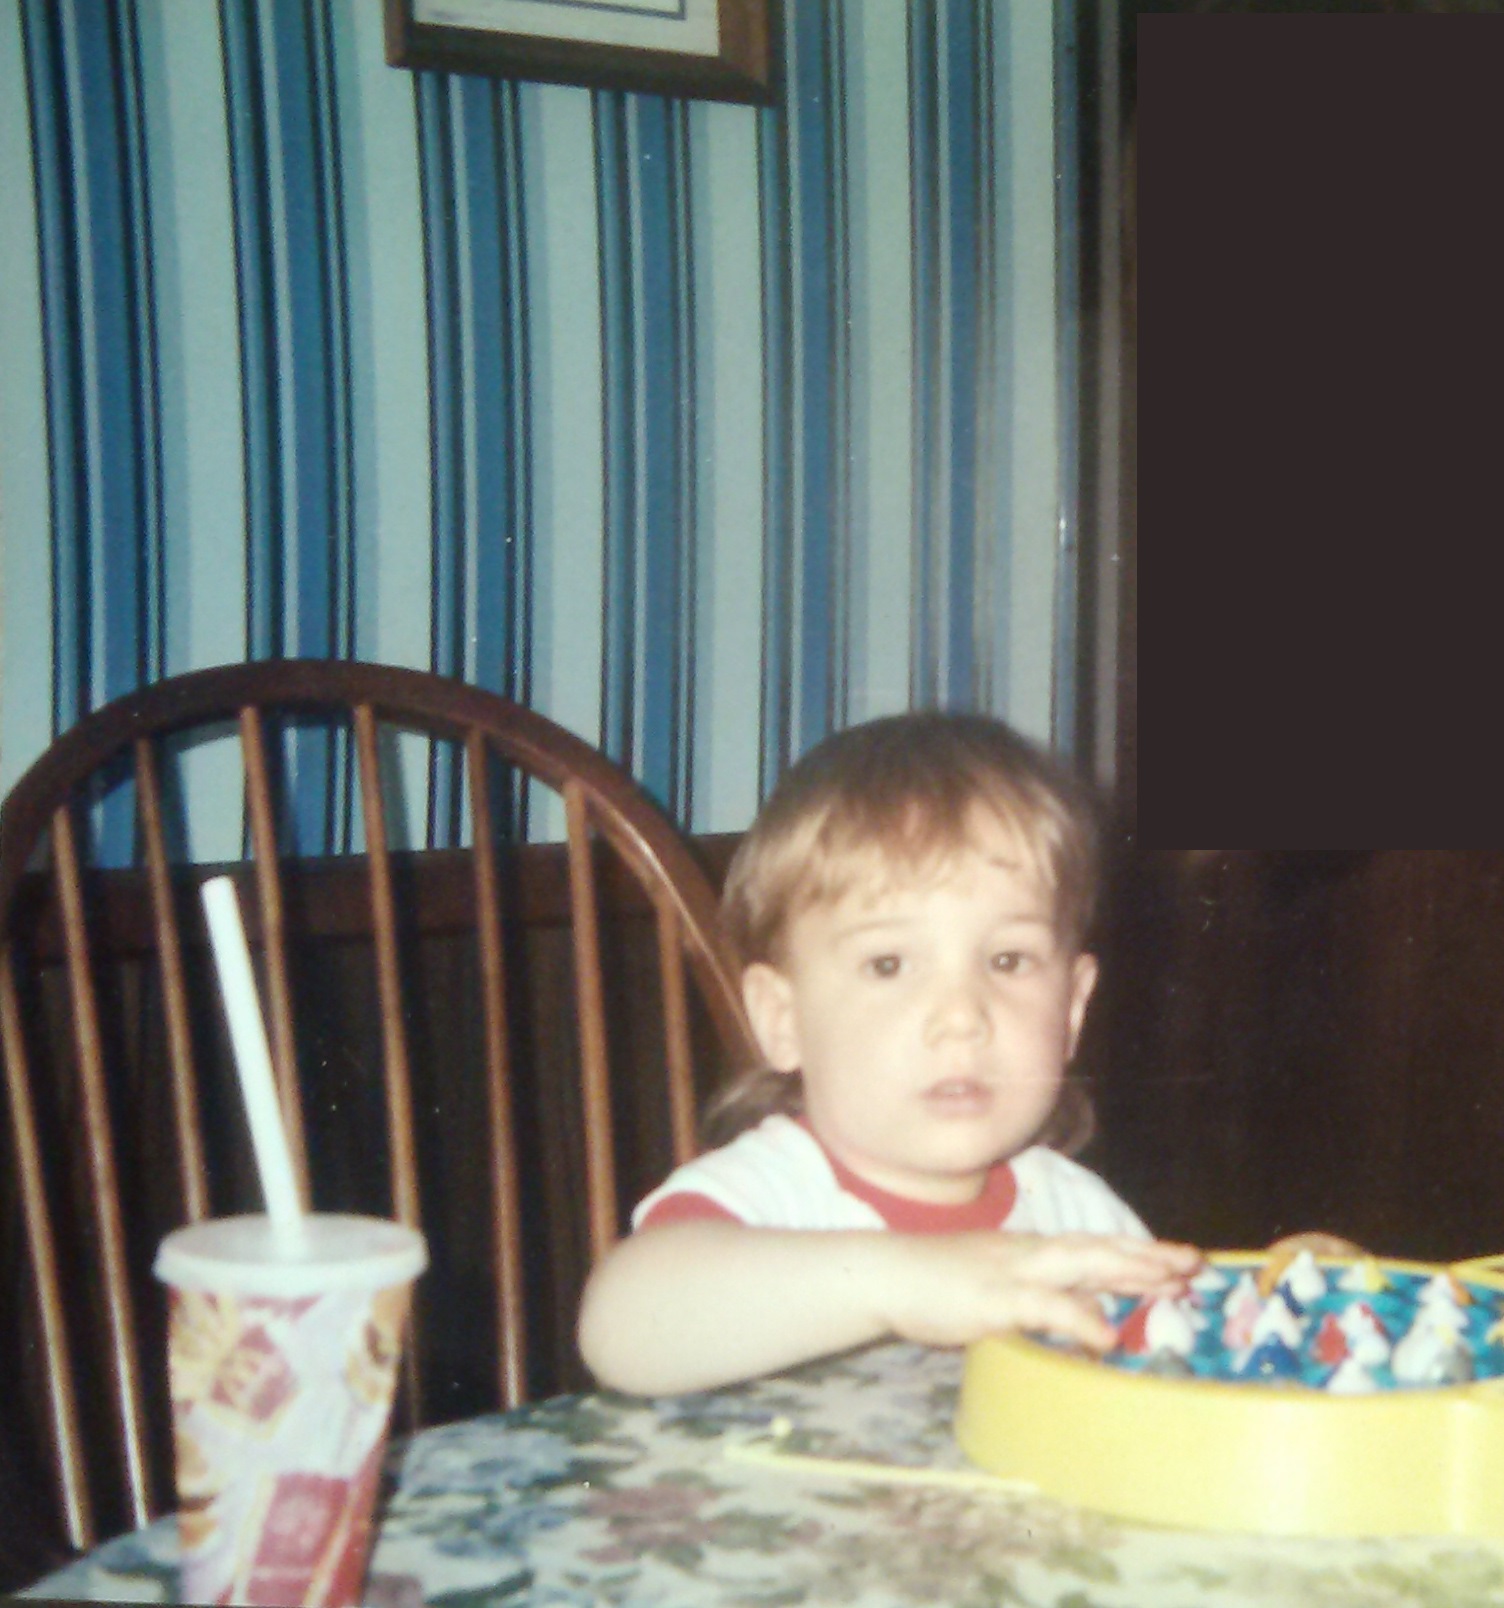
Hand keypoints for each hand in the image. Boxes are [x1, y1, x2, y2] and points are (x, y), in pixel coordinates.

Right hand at [875, 1232, 1203, 1352]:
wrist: (884, 1273)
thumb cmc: (932, 1282)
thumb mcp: (993, 1287)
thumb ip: (1036, 1297)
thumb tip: (1081, 1315)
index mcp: (1028, 1250)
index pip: (1091, 1245)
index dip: (1134, 1252)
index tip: (1176, 1258)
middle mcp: (1028, 1252)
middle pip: (1097, 1246)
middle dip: (1146, 1254)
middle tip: (1193, 1262)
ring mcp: (1012, 1271)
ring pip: (1080, 1262)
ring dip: (1127, 1269)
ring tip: (1169, 1280)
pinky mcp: (994, 1298)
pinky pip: (1045, 1306)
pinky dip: (1079, 1318)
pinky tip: (1108, 1336)